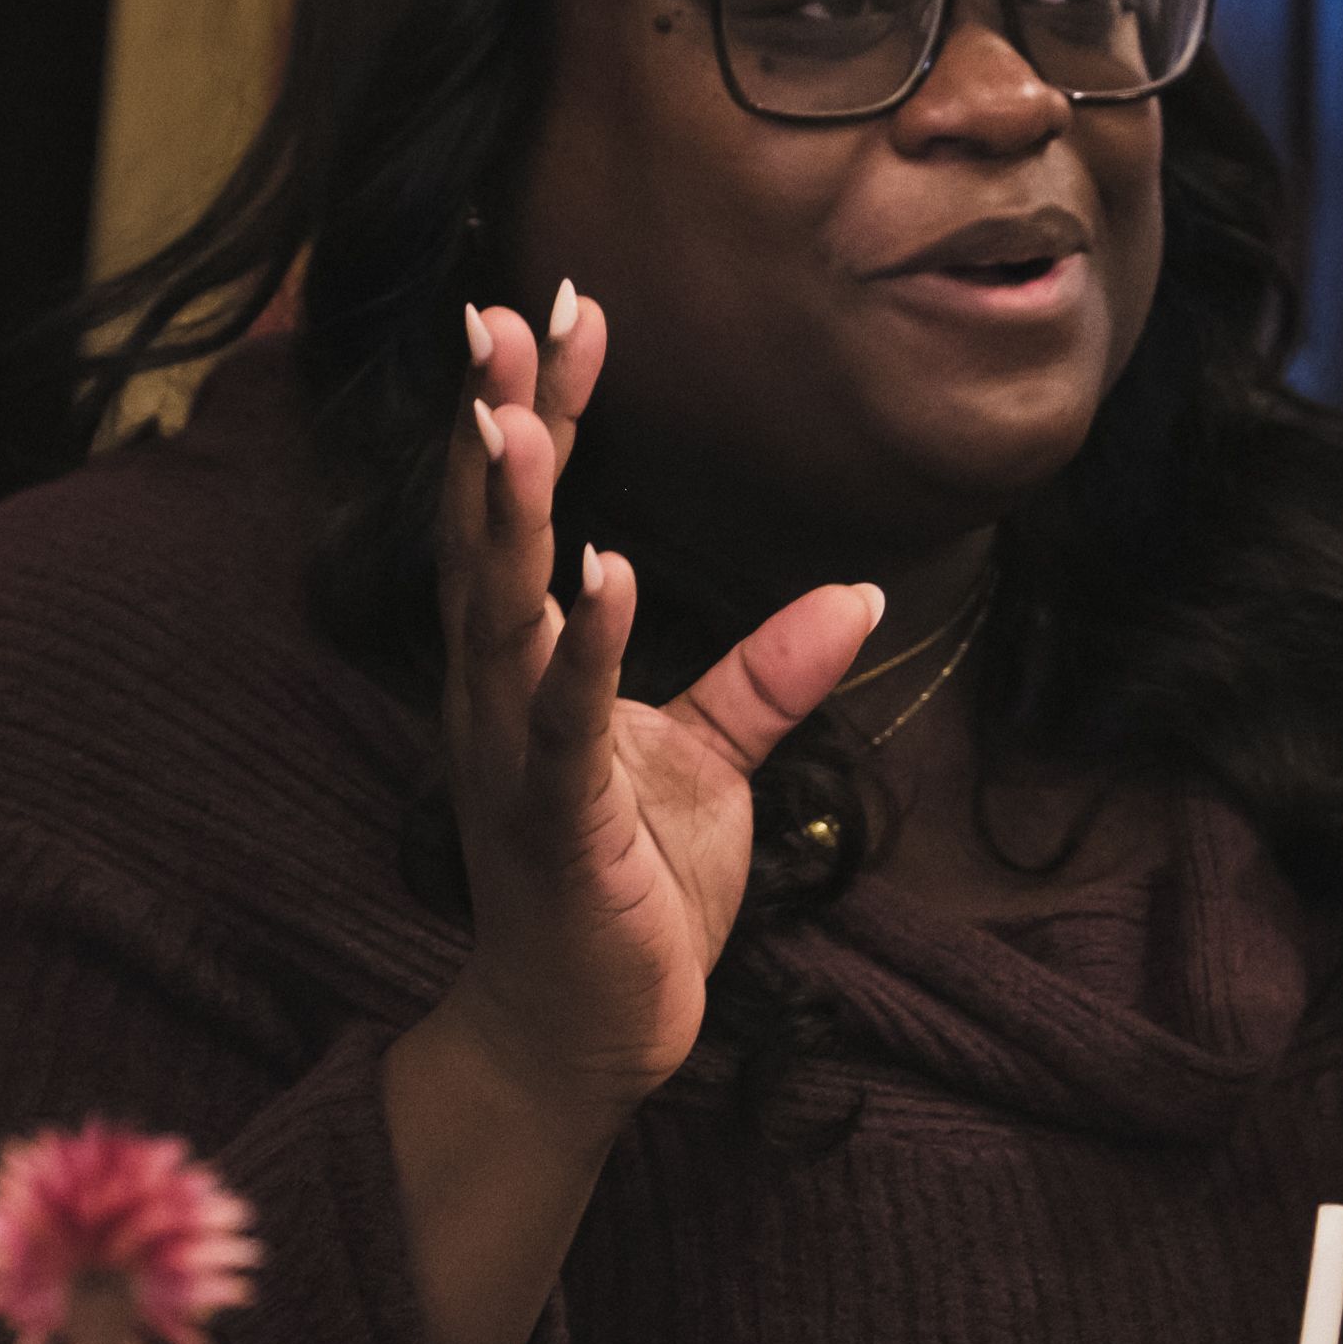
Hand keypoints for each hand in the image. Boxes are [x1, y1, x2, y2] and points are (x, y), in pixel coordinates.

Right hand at [424, 287, 881, 1131]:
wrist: (583, 1037)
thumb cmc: (630, 894)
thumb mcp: (713, 764)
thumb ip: (765, 674)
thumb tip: (855, 593)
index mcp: (523, 669)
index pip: (524, 519)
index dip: (538, 412)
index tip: (562, 306)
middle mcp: (497, 698)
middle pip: (487, 540)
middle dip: (491, 426)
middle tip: (496, 314)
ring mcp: (515, 760)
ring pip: (502, 616)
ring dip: (509, 517)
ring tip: (515, 420)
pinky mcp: (557, 827)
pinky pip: (568, 724)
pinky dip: (586, 647)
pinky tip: (605, 572)